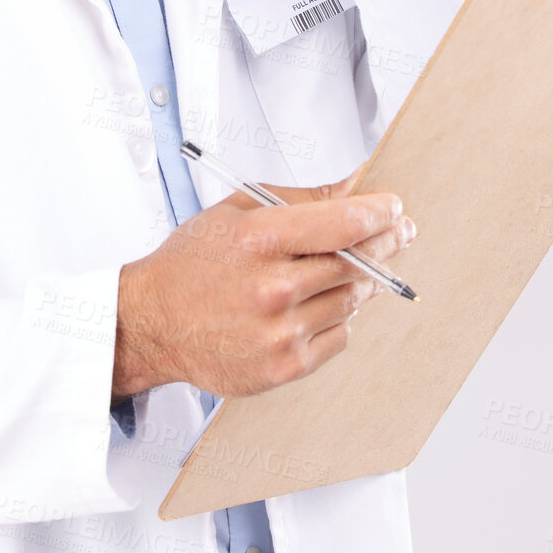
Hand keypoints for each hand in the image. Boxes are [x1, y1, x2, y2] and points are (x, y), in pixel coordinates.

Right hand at [111, 163, 415, 400]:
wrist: (153, 322)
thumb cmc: (193, 261)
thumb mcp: (237, 211)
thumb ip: (302, 199)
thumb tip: (355, 185)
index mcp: (259, 239)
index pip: (343, 224)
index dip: (379, 213)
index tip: (394, 208)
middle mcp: (272, 287)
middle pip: (357, 263)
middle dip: (386, 243)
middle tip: (399, 232)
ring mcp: (280, 331)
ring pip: (352, 300)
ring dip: (361, 281)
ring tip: (353, 268)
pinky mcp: (285, 367)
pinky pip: (340, 336)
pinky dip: (339, 317)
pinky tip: (318, 304)